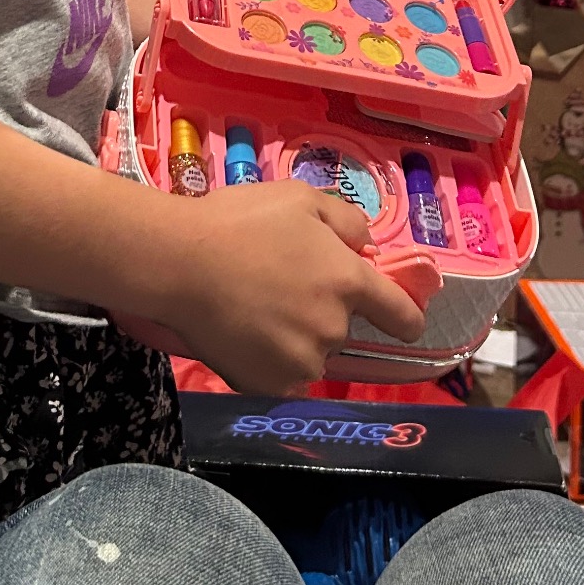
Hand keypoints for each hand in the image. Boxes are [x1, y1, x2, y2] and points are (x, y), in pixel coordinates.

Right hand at [135, 181, 427, 394]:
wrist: (177, 263)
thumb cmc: (239, 222)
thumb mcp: (300, 199)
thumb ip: (347, 222)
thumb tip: (366, 248)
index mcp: (348, 283)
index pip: (402, 315)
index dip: (406, 317)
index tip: (402, 319)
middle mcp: (333, 328)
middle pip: (343, 328)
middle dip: (323, 311)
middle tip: (282, 286)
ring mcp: (300, 362)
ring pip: (312, 353)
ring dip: (296, 339)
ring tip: (256, 311)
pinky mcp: (267, 385)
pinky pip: (283, 376)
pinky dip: (269, 360)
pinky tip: (243, 333)